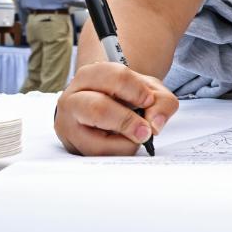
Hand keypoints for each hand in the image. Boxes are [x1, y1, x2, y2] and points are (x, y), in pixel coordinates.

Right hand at [55, 61, 178, 155]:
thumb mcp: (148, 91)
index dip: (137, 90)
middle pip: (99, 109)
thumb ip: (162, 102)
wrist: (104, 110)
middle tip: (146, 130)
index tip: (149, 100)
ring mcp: (69, 126)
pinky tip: (124, 142)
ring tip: (138, 137)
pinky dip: (119, 151)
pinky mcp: (73, 147)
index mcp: (90, 76)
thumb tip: (155, 125)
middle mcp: (72, 99)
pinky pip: (98, 155)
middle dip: (128, 121)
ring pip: (94, 141)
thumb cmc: (125, 98)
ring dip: (124, 142)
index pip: (114, 77)